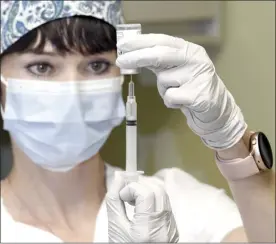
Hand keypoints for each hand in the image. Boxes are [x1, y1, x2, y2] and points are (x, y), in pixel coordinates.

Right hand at [106, 172, 178, 241]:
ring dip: (148, 188)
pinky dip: (154, 196)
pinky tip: (143, 204)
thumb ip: (114, 202)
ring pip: (164, 194)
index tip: (121, 196)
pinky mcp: (172, 225)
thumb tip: (119, 178)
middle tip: (127, 192)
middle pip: (158, 190)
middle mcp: (164, 224)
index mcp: (148, 228)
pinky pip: (165, 202)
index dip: (132, 188)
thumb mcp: (115, 228)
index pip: (146, 194)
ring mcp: (171, 225)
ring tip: (134, 197)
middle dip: (140, 185)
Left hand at [116, 34, 246, 149]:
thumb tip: (132, 56)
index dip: (141, 43)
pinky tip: (182, 103)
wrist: (216, 108)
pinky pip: (170, 98)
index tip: (123, 46)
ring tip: (178, 92)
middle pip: (161, 55)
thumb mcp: (177, 69)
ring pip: (163, 81)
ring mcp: (198, 77)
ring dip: (163, 89)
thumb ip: (159, 62)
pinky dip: (170, 102)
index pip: (162, 41)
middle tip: (121, 62)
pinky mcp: (198, 96)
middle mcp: (195, 59)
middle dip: (137, 57)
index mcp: (189, 50)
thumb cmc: (191, 87)